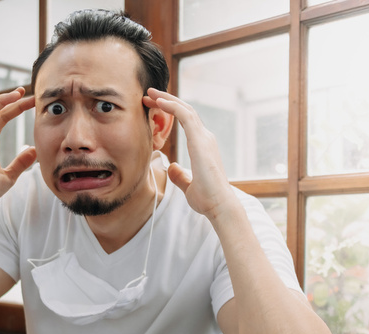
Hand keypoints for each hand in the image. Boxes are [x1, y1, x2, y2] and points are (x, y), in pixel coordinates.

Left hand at [143, 88, 232, 220]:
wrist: (219, 205)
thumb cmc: (207, 198)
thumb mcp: (188, 185)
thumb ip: (179, 175)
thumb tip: (170, 167)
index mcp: (202, 146)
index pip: (186, 121)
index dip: (170, 110)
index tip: (154, 106)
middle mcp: (205, 138)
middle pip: (185, 111)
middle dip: (166, 100)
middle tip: (148, 95)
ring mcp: (204, 138)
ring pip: (185, 109)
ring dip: (166, 99)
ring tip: (150, 93)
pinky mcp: (200, 141)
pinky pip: (185, 116)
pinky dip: (172, 106)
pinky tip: (159, 101)